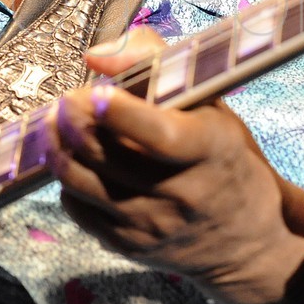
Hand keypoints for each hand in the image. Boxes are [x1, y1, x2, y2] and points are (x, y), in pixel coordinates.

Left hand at [50, 28, 303, 303]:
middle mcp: (181, 193)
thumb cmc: (223, 155)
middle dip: (73, 119)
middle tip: (67, 100)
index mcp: (209, 149)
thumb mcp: (210, 103)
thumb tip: (96, 57)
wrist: (246, 238)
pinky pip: (77, 208)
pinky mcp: (128, 246)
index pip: (161, 135)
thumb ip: (156, 61)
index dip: (121, 113)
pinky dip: (67, 179)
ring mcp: (152, 225)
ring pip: (80, 181)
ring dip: (58, 146)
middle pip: (106, 155)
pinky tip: (75, 159)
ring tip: (57, 123)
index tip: (95, 92)